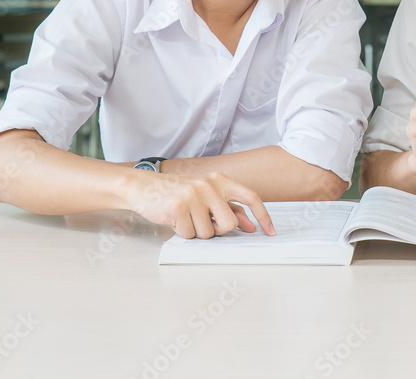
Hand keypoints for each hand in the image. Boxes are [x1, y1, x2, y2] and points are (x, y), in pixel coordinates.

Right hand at [129, 171, 275, 238]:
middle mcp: (209, 185)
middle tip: (203, 222)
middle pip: (230, 224)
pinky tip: (175, 219)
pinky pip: (190, 234)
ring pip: (208, 233)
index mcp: (220, 180)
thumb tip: (250, 226)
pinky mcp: (177, 207)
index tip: (270, 232)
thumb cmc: (179, 193)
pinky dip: (183, 232)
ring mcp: (193, 195)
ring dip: (197, 232)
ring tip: (186, 218)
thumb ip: (229, 208)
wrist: (144, 187)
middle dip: (218, 230)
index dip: (263, 216)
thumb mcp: (207, 195)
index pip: (250, 197)